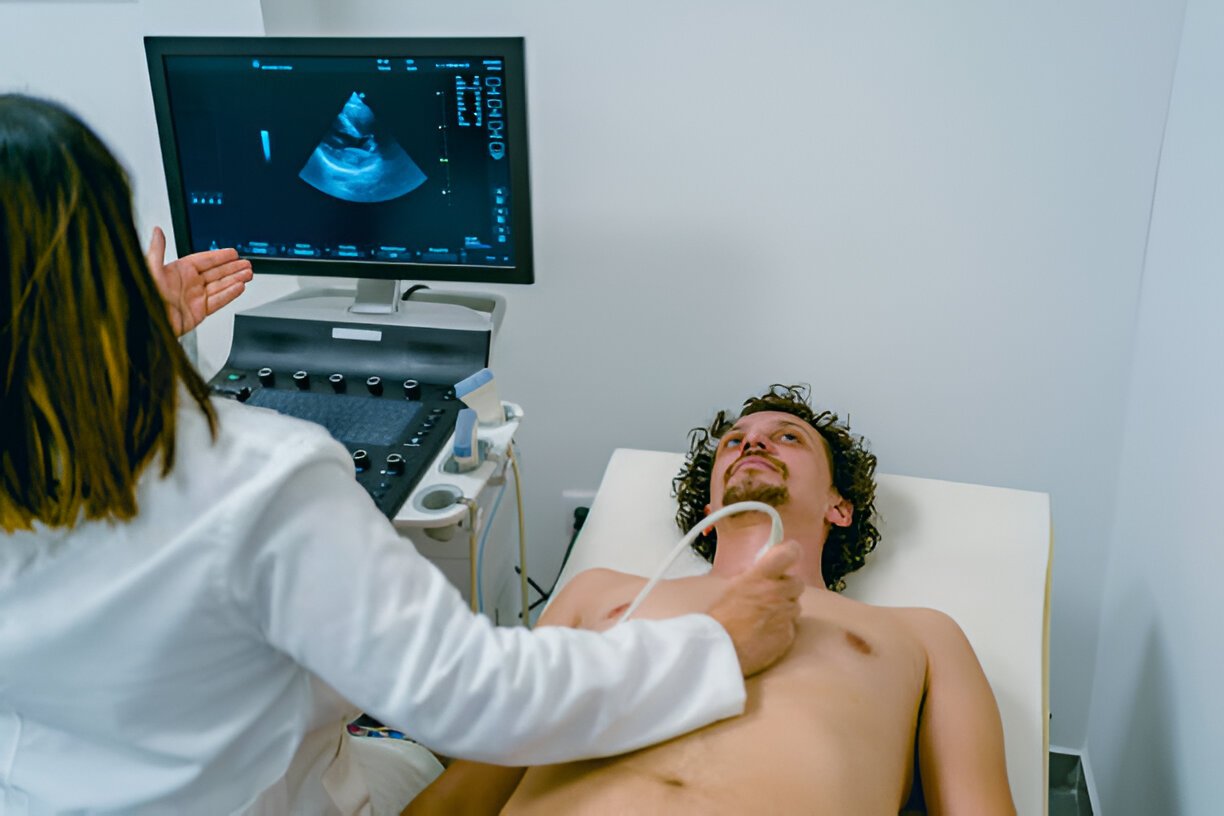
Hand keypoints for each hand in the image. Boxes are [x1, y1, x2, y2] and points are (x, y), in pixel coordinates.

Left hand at [146, 226, 251, 335]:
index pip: (203, 260)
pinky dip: (230, 294)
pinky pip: (218, 301)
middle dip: (232, 268)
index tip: (232, 253)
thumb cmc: (144, 298)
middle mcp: (188, 284)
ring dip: (235, 279)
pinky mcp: (199, 312)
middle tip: (246, 263)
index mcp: (177, 271)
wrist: (146, 324)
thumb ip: (157, 250)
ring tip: (248, 273)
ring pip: (220, 286)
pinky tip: (240, 287)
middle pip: (215, 273)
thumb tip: (157, 231)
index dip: (219, 256)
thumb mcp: (149, 270)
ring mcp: (194, 298)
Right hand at [706, 540, 803, 676]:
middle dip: (787, 588)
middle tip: (771, 596)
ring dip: (784, 610)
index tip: (789, 554)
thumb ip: (753, 575)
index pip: (789, 553)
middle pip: (797, 583)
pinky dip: (781, 629)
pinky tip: (764, 634)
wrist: (719, 650)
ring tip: (763, 619)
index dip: (791, 552)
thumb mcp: (732, 587)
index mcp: (760, 576)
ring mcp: (785, 615)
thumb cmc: (720, 618)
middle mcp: (776, 592)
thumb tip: (765, 569)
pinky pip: (791, 628)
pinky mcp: (788, 635)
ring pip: (795, 607)